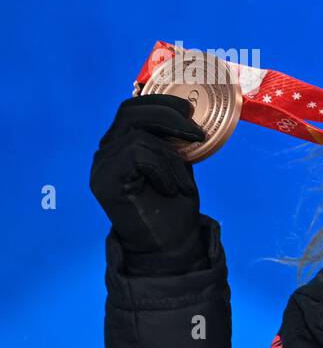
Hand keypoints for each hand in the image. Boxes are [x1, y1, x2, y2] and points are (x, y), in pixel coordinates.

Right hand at [90, 94, 208, 273]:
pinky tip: (170, 189)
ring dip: (171, 154)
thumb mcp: (179, 164)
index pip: (132, 108)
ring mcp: (102, 166)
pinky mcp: (104, 180)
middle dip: (168, 115)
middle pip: (130, 112)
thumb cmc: (175, 206)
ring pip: (137, 134)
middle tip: (196, 133)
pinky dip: (162, 168)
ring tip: (183, 180)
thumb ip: (174, 140)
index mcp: (122, 145)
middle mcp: (106, 152)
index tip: (189, 109)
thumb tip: (188, 115)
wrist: (171, 245)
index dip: (161, 102)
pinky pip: (136, 153)